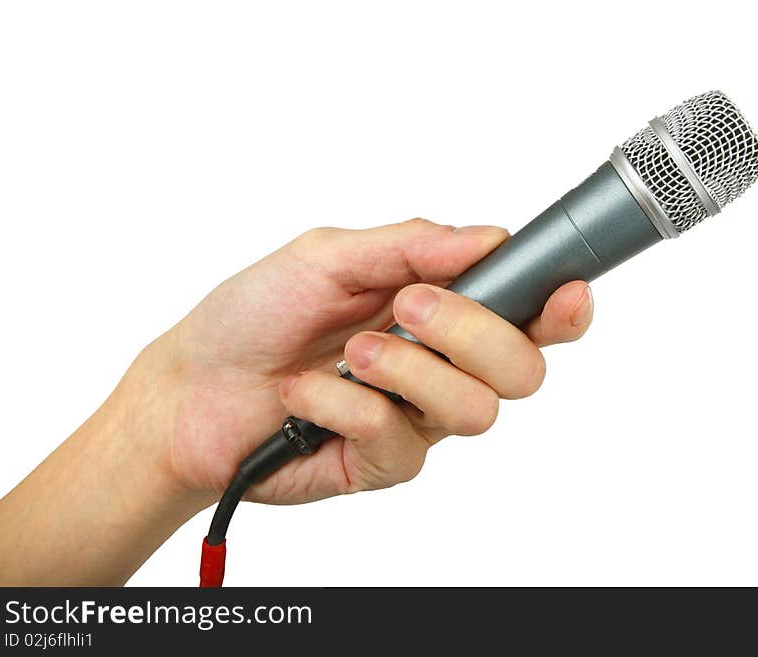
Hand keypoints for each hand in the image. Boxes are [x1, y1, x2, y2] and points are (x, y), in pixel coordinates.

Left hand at [160, 218, 592, 506]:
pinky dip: (347, 406)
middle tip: (412, 306)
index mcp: (441, 309)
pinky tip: (308, 395)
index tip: (565, 292)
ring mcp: (416, 418)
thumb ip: (410, 245)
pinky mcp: (384, 462)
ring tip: (350, 351)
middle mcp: (441, 365)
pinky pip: (401, 440)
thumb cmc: (255, 314)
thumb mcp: (326, 256)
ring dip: (409, 369)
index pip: (530, 314)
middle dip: (475, 332)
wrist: (191, 388)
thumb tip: (488, 235)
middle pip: (524, 368)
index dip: (563, 306)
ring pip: (476, 410)